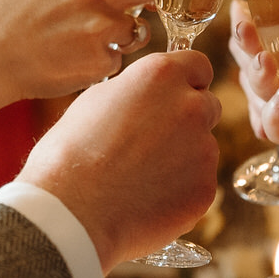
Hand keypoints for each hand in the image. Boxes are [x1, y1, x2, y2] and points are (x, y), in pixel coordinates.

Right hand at [20, 50, 220, 270]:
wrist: (72, 212)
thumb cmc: (71, 155)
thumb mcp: (96, 101)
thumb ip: (136, 90)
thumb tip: (147, 97)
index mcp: (161, 76)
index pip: (198, 66)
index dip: (186, 81)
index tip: (174, 95)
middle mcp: (190, 106)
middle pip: (207, 105)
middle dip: (188, 119)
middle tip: (153, 141)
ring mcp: (203, 149)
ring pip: (203, 147)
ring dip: (183, 156)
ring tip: (141, 176)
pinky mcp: (205, 187)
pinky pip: (199, 182)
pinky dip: (181, 189)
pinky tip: (148, 198)